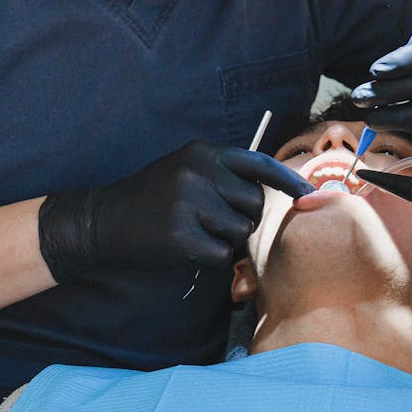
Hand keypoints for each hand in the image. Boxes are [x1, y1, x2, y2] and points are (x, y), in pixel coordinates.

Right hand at [38, 140, 313, 280]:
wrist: (102, 221)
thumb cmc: (151, 199)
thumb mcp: (185, 169)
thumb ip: (223, 174)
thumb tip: (274, 190)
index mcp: (203, 152)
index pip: (259, 163)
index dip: (288, 180)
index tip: (309, 194)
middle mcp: (199, 171)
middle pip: (255, 203)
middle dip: (244, 218)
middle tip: (214, 223)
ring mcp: (189, 202)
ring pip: (240, 231)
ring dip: (224, 239)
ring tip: (194, 232)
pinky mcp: (181, 234)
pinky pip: (220, 255)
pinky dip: (209, 259)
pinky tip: (184, 248)